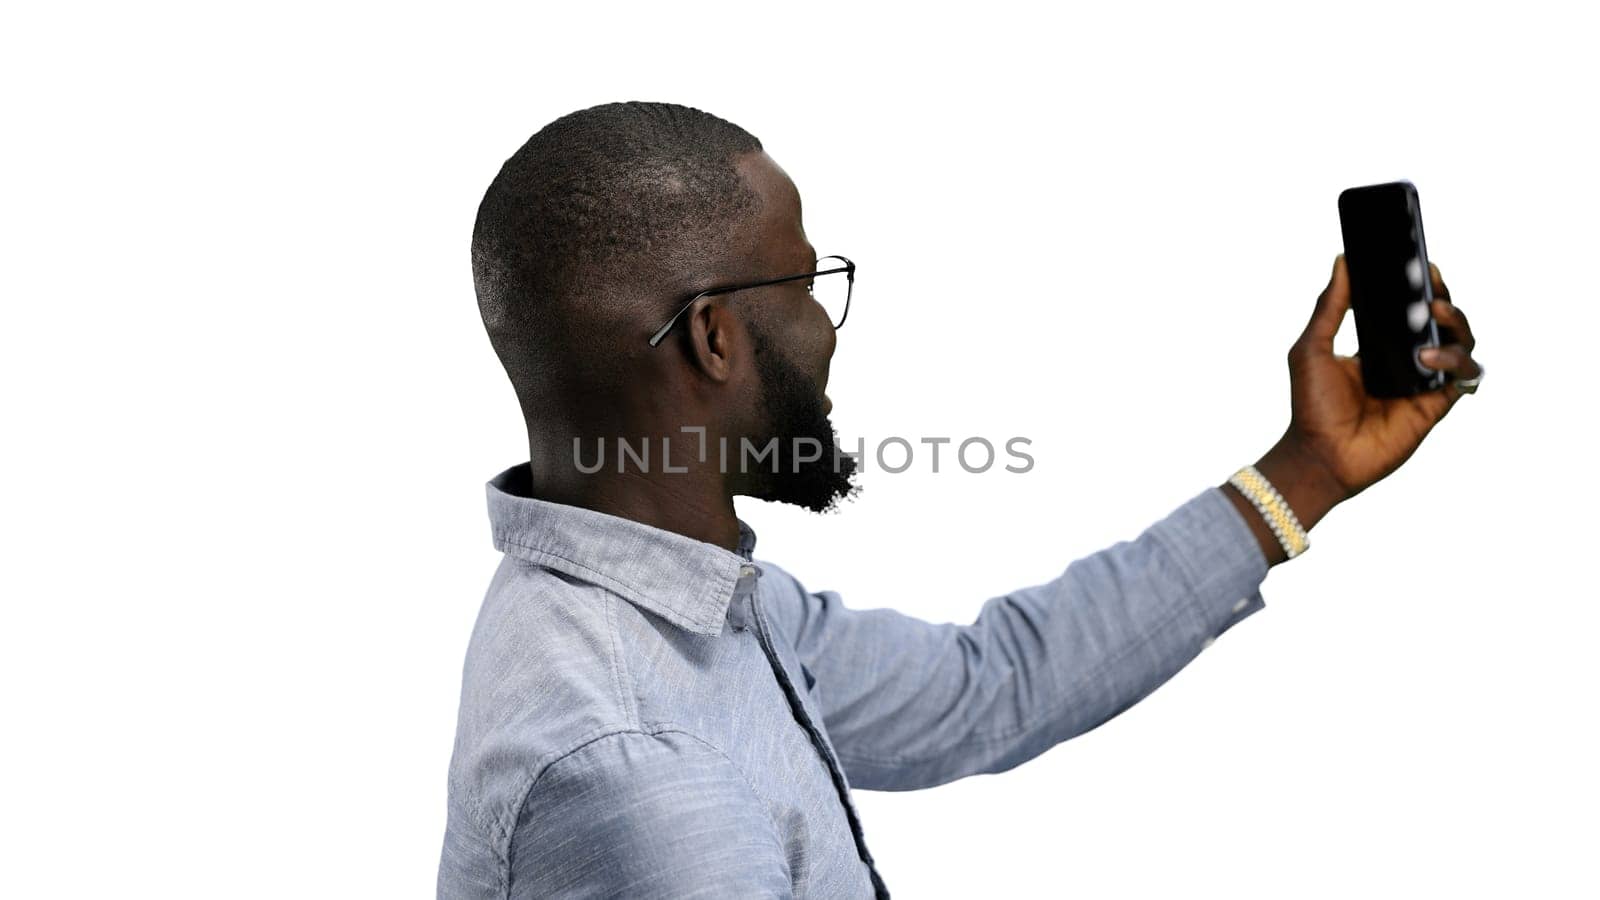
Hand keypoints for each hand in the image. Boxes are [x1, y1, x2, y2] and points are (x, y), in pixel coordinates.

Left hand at [1284, 254, 1481, 501]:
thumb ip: (1329, 306)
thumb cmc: (1311, 406)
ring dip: (1457, 324)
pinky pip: (1465, 376)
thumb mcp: (1312, 347)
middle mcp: (1407, 360)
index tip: (1422, 264)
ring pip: (1464, 343)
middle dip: (1444, 297)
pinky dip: (1457, 360)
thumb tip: (1342, 261)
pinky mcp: (1435, 404)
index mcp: (1380, 345)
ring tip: (1434, 316)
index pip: (1412, 309)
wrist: (1319, 455)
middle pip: (1444, 320)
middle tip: (1431, 284)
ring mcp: (1424, 382)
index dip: (1423, 286)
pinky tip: (1428, 357)